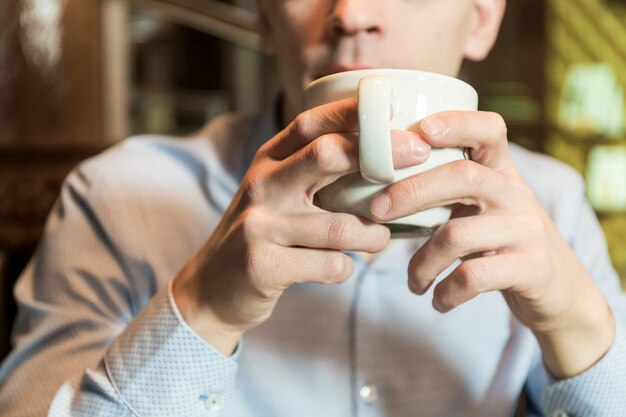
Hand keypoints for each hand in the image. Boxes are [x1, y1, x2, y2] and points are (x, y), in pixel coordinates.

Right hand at [172, 97, 430, 354]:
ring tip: (379, 239)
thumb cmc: (263, 234)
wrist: (212, 288)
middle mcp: (261, 185)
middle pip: (326, 155)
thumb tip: (383, 154)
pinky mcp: (263, 265)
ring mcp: (260, 225)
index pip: (311, 123)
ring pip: (341, 224)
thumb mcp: (278, 192)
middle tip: (419, 158)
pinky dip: (346, 268)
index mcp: (267, 161)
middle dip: (381, 155)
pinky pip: (330, 265)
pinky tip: (341, 266)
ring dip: (373, 235)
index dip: (354, 113)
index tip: (395, 111)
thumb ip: (314, 171)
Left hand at [368, 111, 614, 378]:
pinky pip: (473, 277)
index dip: (456, 123)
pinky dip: (445, 292)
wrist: (559, 292)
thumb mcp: (479, 209)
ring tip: (414, 282)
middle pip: (462, 177)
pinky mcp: (533, 267)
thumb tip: (370, 193)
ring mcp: (527, 229)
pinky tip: (438, 301)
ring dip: (421, 263)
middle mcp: (517, 193)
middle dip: (411, 191)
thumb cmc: (498, 244)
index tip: (418, 130)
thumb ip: (444, 194)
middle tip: (377, 211)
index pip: (489, 130)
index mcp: (501, 172)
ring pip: (458, 235)